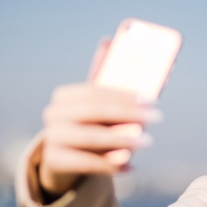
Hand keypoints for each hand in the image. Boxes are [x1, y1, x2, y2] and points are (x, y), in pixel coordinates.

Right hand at [38, 41, 161, 195]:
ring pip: (90, 138)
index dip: (125, 95)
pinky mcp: (55, 162)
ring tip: (147, 142)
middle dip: (128, 114)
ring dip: (122, 140)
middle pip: (94, 112)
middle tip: (155, 118)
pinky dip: (111, 165)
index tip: (152, 101)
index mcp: (64, 95)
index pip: (96, 91)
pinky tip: (131, 166)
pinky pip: (86, 164)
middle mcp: (53, 114)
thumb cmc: (88, 126)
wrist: (63, 161)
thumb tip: (109, 40)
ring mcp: (51, 138)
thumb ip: (103, 78)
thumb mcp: (96, 103)